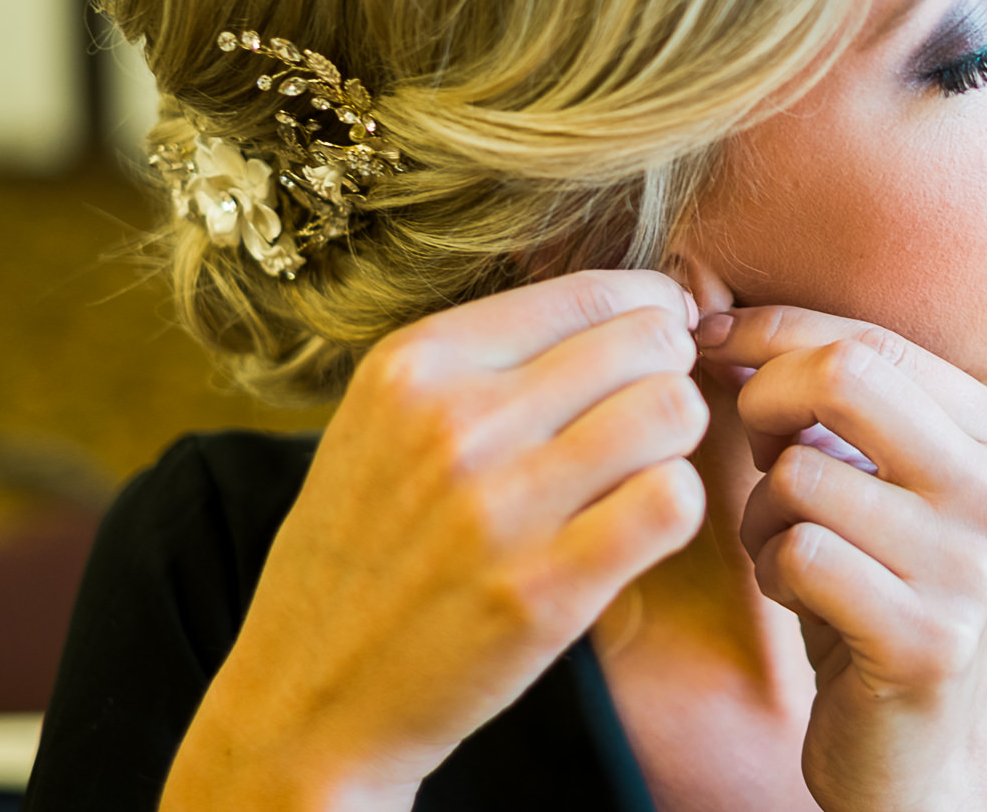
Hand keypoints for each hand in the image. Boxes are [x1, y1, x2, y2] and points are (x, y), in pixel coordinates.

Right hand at [164, 271, 709, 810]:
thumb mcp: (382, 419)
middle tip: (652, 409)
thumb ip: (484, 358)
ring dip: (677, 437)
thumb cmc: (362, 548)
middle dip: (670, 369)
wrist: (309, 696)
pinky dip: (675, 506)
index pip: (589, 291)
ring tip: (644, 464)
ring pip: (671, 410)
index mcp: (416, 363)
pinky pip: (672, 502)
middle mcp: (457, 420)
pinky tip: (640, 523)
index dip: (650, 308)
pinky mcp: (546, 590)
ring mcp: (502, 506)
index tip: (659, 336)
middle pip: (646, 343)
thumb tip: (618, 304)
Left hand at [698, 306, 986, 811]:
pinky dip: (773, 569)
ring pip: (802, 471)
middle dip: (765, 395)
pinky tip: (804, 601)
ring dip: (764, 512)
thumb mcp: (879, 487)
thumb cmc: (879, 598)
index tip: (712, 335)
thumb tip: (725, 325)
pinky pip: (798, 551)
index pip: (878, 337)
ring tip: (793, 551)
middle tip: (751, 441)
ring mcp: (978, 568)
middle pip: (848, 371)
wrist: (922, 762)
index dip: (778, 328)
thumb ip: (834, 407)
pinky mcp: (929, 639)